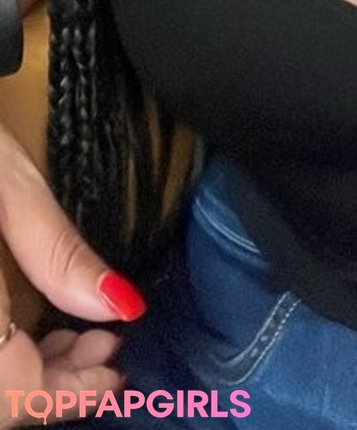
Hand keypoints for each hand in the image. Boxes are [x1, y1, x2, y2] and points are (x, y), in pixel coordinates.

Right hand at [0, 123, 144, 424]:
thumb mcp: (6, 185)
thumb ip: (55, 251)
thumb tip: (119, 305)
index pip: (14, 397)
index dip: (68, 396)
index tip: (116, 371)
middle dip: (51, 388)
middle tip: (105, 351)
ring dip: (22, 376)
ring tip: (75, 339)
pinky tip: (22, 331)